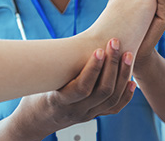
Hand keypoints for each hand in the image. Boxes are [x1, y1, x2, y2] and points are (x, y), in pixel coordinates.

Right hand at [11, 39, 136, 139]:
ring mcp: (87, 115)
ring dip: (121, 75)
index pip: (82, 88)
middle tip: (114, 43)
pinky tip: (131, 81)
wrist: (35, 122)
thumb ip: (52, 69)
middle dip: (111, 65)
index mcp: (59, 102)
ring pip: (111, 99)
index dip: (93, 69)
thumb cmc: (33, 97)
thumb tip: (64, 43)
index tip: (98, 50)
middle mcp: (76, 111)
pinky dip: (125, 95)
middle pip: (102, 91)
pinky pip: (113, 109)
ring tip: (127, 55)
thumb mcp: (38, 83)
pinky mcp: (93, 115)